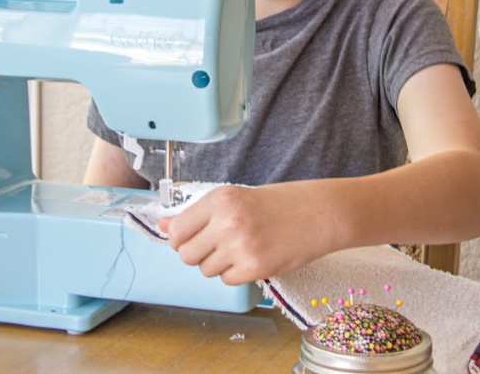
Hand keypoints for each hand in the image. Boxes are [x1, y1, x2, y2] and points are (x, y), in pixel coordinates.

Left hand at [158, 184, 330, 284]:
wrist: (316, 213)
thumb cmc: (275, 204)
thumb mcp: (234, 199)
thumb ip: (197, 214)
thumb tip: (162, 226)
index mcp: (219, 200)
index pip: (177, 230)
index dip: (179, 239)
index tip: (188, 238)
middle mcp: (227, 222)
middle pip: (186, 254)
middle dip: (196, 254)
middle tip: (216, 245)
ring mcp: (241, 246)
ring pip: (205, 269)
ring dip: (217, 264)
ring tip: (239, 248)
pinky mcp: (255, 268)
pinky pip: (227, 280)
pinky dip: (235, 274)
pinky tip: (251, 257)